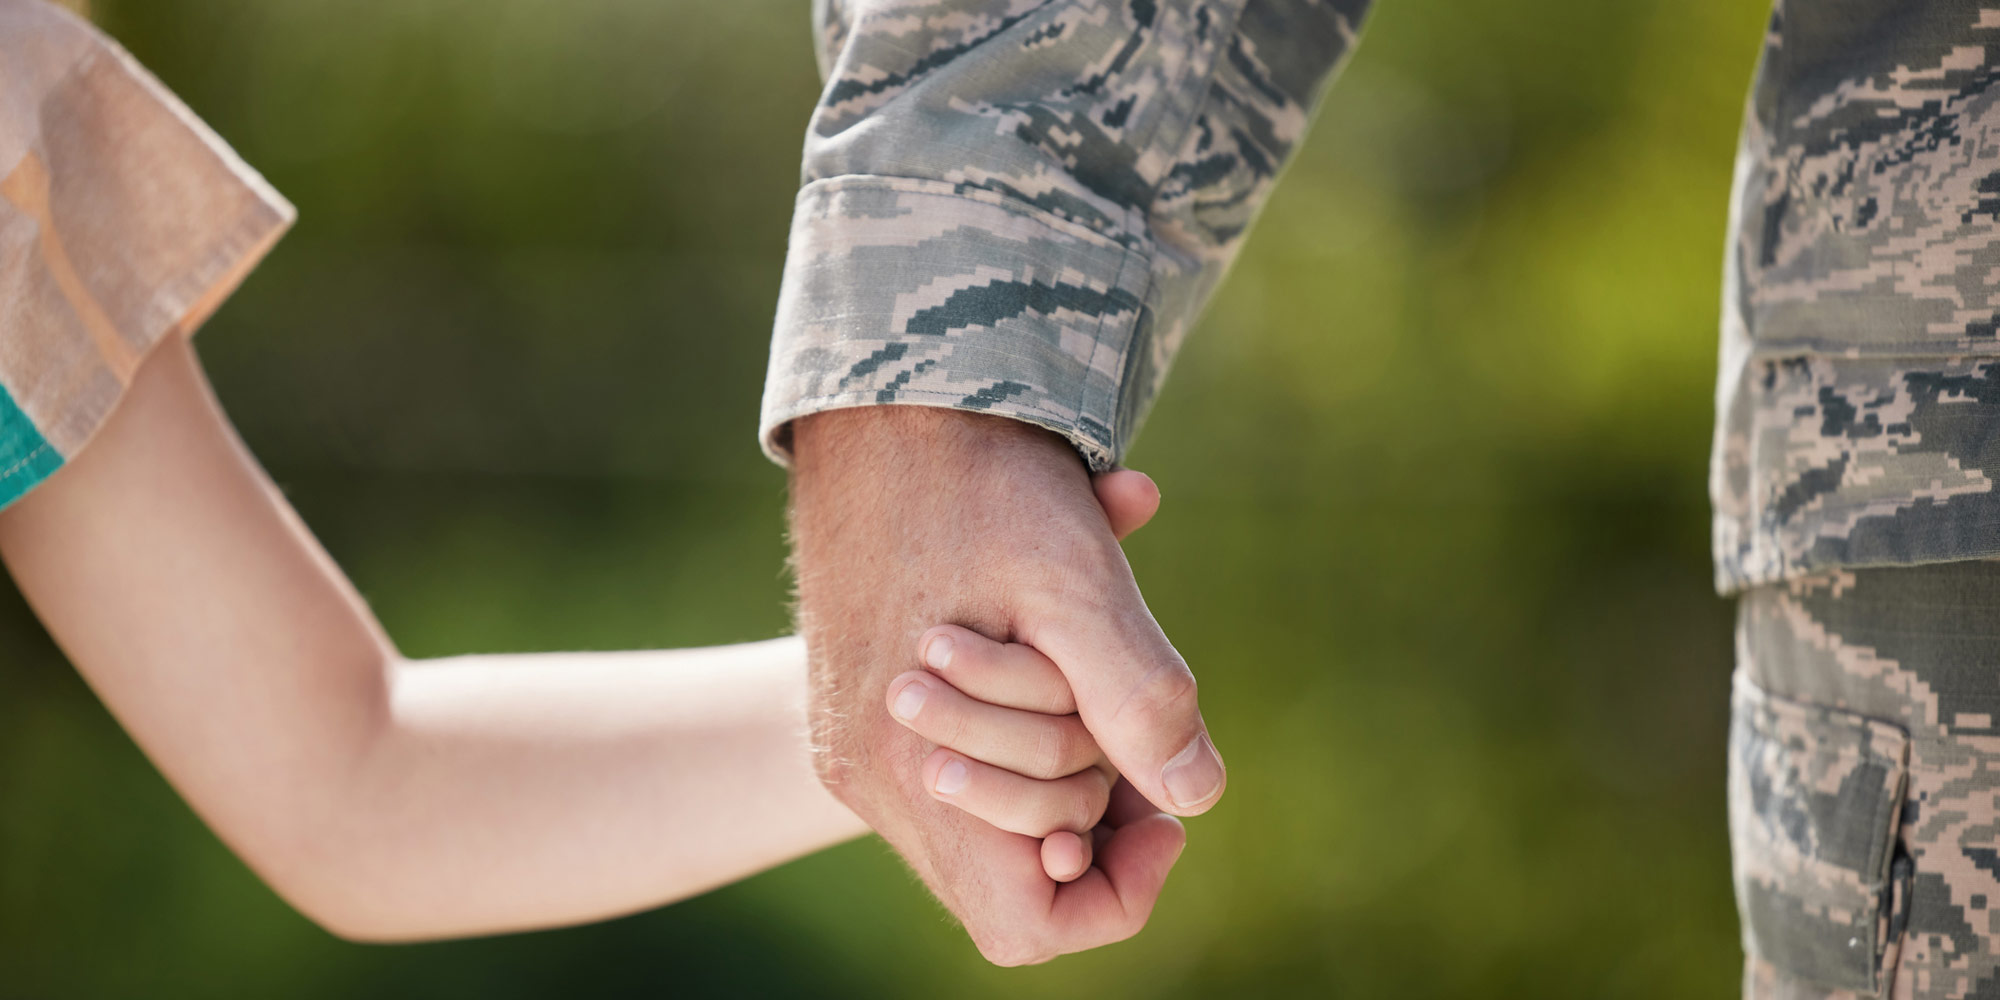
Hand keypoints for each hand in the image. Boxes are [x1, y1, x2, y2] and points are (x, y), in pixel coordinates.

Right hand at [787, 407, 1223, 963]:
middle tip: (1126, 717)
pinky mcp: (849, 702)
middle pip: (1018, 867)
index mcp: (913, 770)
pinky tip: (1047, 627)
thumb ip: (1137, 696)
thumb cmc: (970, 481)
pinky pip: (956, 750)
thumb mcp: (1072, 581)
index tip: (1158, 809)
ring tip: (1086, 660)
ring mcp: (855, 742)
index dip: (1112, 892)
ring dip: (1062, 748)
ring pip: (990, 808)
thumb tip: (1196, 798)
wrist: (865, 398)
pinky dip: (1022, 709)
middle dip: (1095, 800)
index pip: (1027, 927)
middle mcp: (871, 776)